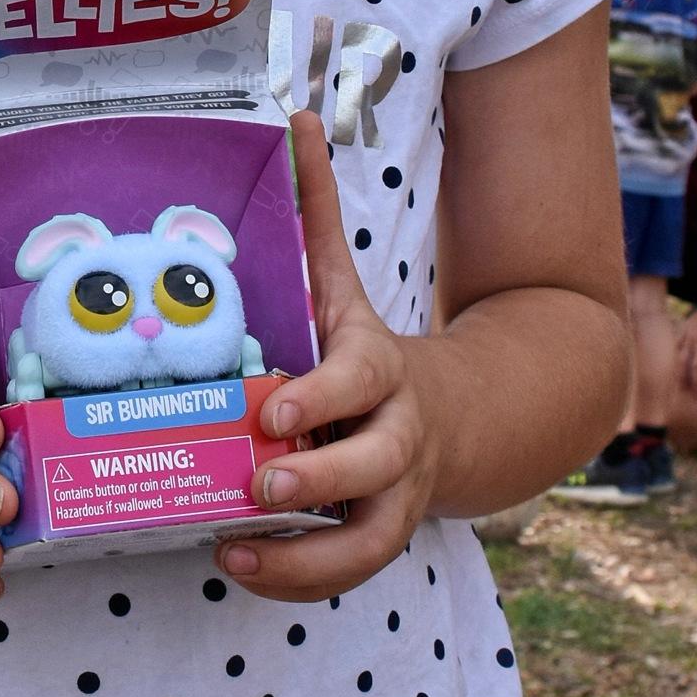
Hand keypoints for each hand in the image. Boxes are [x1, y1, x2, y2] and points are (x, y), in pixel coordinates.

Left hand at [218, 116, 439, 599]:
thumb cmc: (366, 349)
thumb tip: (296, 117)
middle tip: (256, 484)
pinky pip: (352, 569)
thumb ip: (315, 211)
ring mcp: (394, 492)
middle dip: (316, 477)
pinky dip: (300, 578)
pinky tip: (242, 566)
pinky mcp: (382, 532)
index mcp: (379, 367)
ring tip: (238, 550)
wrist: (459, 414)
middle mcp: (396, 432)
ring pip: (370, 536)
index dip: (317, 398)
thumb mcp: (342, 283)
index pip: (357, 382)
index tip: (266, 408)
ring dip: (307, 554)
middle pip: (373, 462)